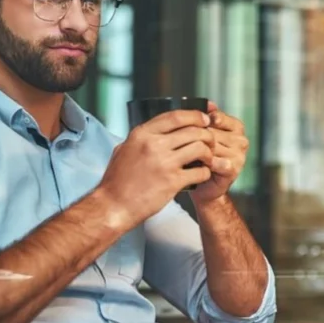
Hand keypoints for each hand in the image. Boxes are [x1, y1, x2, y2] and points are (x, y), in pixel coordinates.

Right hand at [96, 109, 214, 225]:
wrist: (113, 206)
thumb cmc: (116, 181)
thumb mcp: (123, 150)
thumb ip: (140, 139)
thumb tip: (153, 131)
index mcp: (142, 134)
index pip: (175, 116)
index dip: (194, 116)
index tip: (204, 119)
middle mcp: (154, 145)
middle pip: (192, 130)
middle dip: (206, 135)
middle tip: (210, 141)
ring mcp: (164, 163)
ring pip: (200, 148)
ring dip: (208, 153)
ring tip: (207, 159)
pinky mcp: (172, 181)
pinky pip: (199, 172)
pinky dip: (205, 172)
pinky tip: (201, 175)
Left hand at [190, 102, 247, 204]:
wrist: (203, 186)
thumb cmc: (200, 157)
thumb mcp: (202, 135)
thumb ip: (205, 119)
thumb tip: (208, 103)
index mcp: (236, 127)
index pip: (217, 117)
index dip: (200, 123)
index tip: (187, 129)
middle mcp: (241, 140)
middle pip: (213, 132)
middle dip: (196, 139)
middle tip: (181, 145)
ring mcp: (240, 155)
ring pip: (213, 146)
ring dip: (198, 151)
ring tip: (186, 155)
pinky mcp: (234, 169)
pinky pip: (217, 161)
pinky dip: (205, 163)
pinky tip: (196, 165)